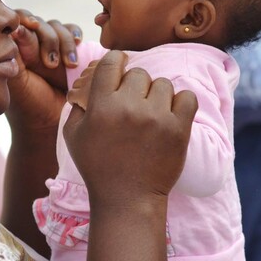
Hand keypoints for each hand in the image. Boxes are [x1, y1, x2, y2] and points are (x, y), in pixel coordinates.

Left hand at [6, 10, 81, 129]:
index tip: (29, 27)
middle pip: (39, 22)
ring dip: (64, 43)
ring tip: (69, 66)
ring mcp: (50, 47)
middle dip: (48, 39)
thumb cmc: (29, 105)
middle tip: (50, 64)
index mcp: (12, 49)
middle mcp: (30, 45)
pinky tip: (78, 44)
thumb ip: (13, 54)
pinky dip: (75, 35)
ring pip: (58, 27)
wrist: (53, 124)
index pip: (16, 21)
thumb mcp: (16, 79)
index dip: (24, 20)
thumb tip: (15, 28)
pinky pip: (73, 32)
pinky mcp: (69, 51)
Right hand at [63, 51, 198, 201]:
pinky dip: (181, 103)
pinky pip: (187, 97)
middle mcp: (129, 107)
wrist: (127, 199)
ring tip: (151, 115)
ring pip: (162, 84)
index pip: (112, 61)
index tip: (119, 70)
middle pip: (139, 73)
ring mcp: (156, 118)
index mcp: (101, 106)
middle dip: (135, 86)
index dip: (116, 62)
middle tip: (133, 105)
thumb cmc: (98, 167)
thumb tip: (87, 82)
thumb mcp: (74, 135)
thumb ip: (78, 105)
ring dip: (157, 96)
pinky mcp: (179, 129)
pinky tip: (170, 115)